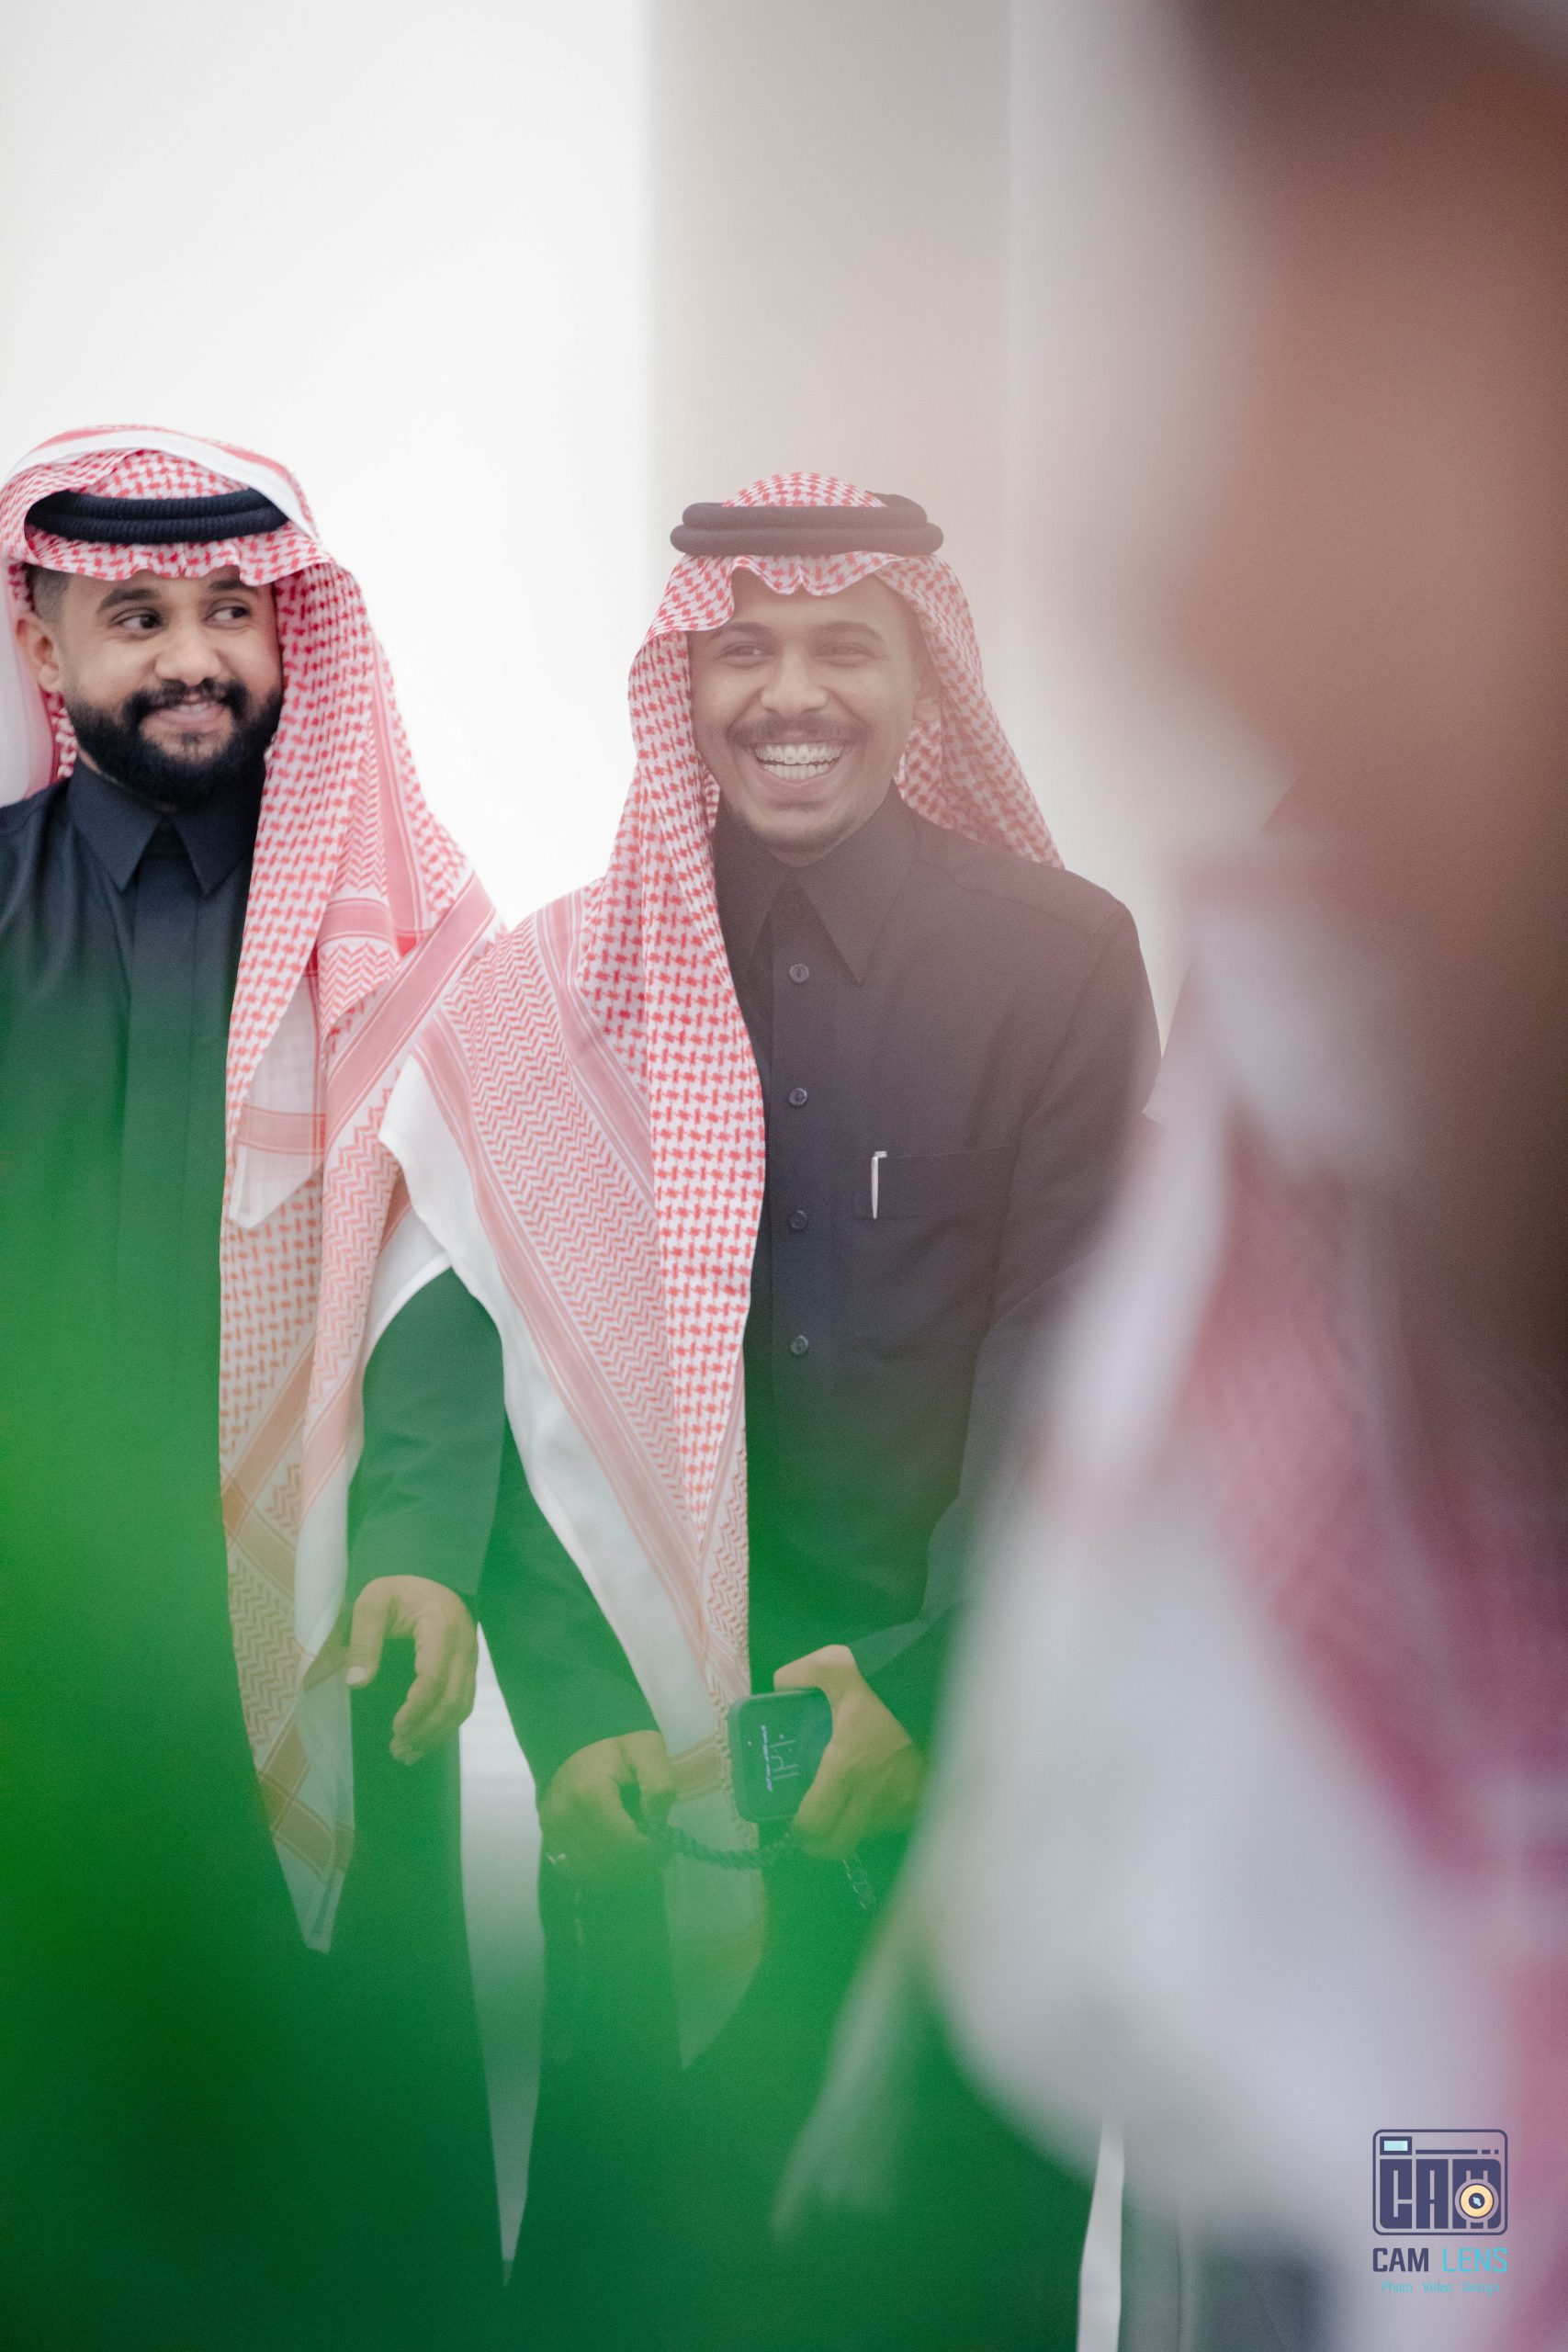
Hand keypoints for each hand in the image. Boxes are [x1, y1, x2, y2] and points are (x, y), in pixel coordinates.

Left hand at [345, 1576, 477, 1763]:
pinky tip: (424, 1740)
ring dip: (437, 1733)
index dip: (417, 1707)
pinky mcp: (469, 1668)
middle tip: (397, 1749)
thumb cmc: (398, 1591)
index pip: (434, 1675)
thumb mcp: (372, 1602)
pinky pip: (464, 1702)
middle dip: (426, 1729)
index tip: (396, 1728)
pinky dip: (446, 1726)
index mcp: (440, 1626)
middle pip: (453, 1698)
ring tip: (407, 1752)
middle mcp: (463, 1644)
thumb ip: (364, 1639)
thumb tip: (357, 1683)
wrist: (431, 1580)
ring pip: (463, 1705)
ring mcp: (470, 1657)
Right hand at [539, 1731, 673, 1884]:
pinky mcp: (548, 1834)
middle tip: (658, 1853)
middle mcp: (565, 1817)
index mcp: (591, 1795)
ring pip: (590, 1873)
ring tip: (637, 1855)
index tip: (667, 1844)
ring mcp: (552, 1828)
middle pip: (608, 1864)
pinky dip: (597, 1871)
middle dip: (638, 1865)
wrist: (577, 1734)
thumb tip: (656, 1825)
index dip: (651, 1853)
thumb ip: (659, 1786)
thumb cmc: (617, 1743)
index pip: (625, 1846)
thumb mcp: (648, 1750)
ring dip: (619, 1872)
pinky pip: (573, 1869)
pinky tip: (614, 1858)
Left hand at [775, 1644, 925, 1860]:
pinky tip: (880, 1793)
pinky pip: (898, 1818)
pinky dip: (885, 1814)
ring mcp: (902, 1798)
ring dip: (855, 1824)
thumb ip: (799, 1676)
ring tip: (850, 1802)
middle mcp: (872, 1793)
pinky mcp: (925, 1794)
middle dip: (822, 1841)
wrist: (937, 1682)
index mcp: (844, 1767)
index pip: (815, 1822)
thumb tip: (779, 1686)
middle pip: (840, 1844)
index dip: (800, 1828)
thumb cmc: (883, 1678)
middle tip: (817, 1824)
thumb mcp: (832, 1665)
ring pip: (870, 1832)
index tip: (796, 1820)